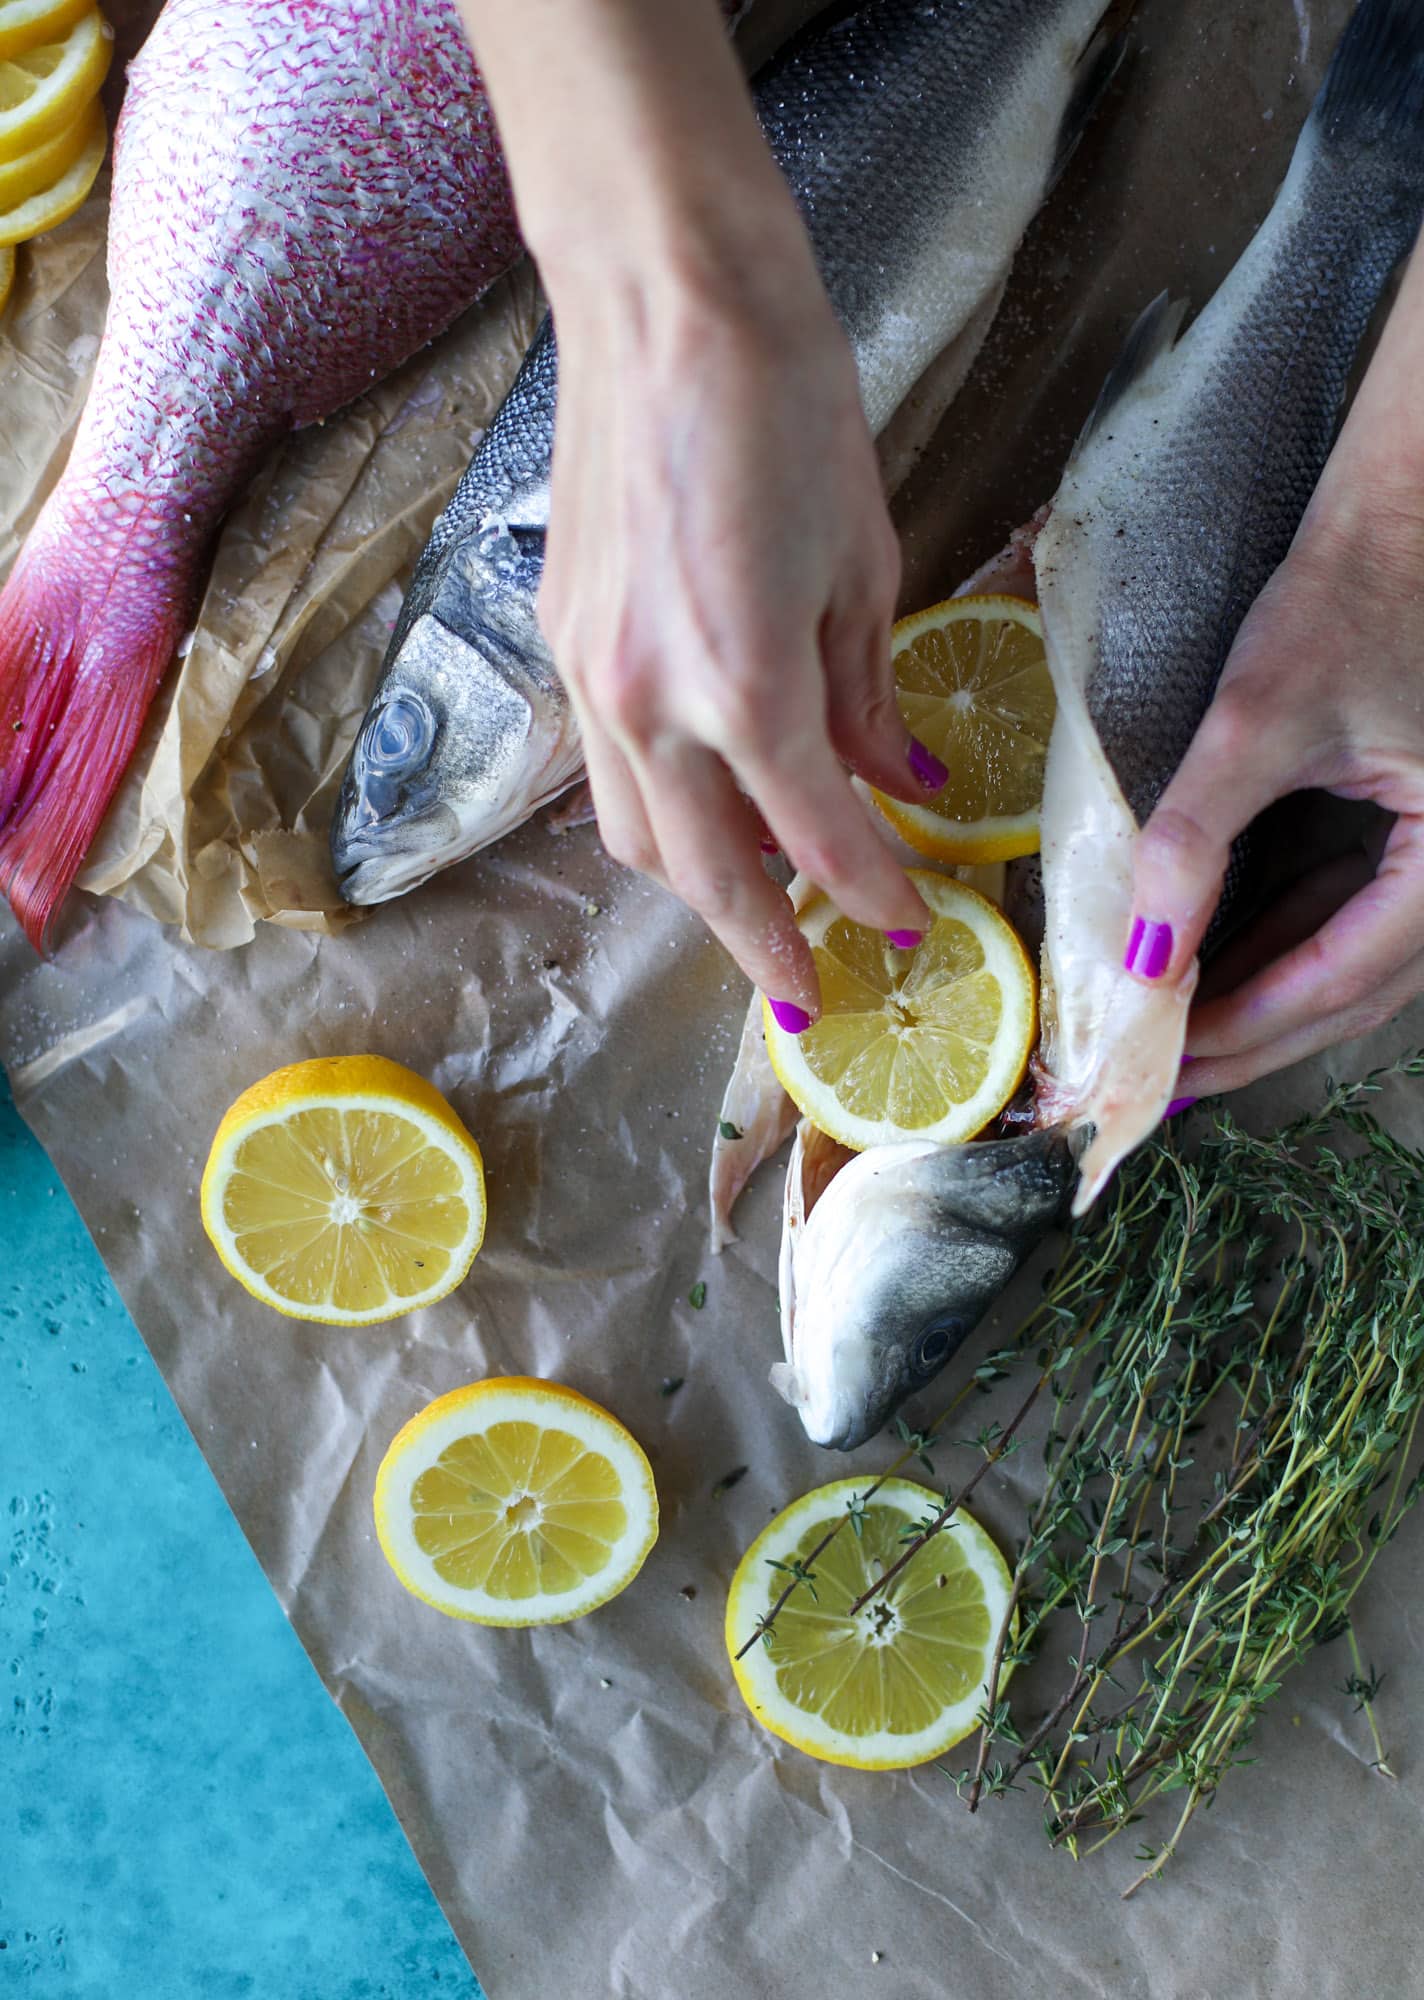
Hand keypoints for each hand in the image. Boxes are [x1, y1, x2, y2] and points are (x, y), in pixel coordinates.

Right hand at [456, 0, 935, 1023]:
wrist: (663, 299)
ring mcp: (588, 675)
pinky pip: (606, 766)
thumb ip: (869, 692)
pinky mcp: (560, 641)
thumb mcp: (864, 558)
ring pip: (634, 833)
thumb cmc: (789, 404)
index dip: (870, 890)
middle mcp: (650, 701)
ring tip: (757, 914)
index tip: (911, 924)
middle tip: (807, 996)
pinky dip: (659, 809)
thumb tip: (900, 779)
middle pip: (702, 870)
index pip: (817, 834)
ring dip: (697, 890)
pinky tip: (705, 806)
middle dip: (761, 945)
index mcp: (745, 683)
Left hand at [1119, 228, 1423, 1102]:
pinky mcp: (1412, 830)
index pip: (1339, 980)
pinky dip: (1282, 950)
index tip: (1161, 1073)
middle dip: (1250, 1039)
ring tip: (1172, 1046)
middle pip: (1351, 993)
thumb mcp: (1260, 719)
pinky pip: (1351, 916)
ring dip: (1263, 1004)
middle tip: (1155, 1086)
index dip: (1246, 1033)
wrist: (1402, 511)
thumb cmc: (1350, 594)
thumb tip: (1139, 957)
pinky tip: (1213, 970)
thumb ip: (1197, 839)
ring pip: (1352, 964)